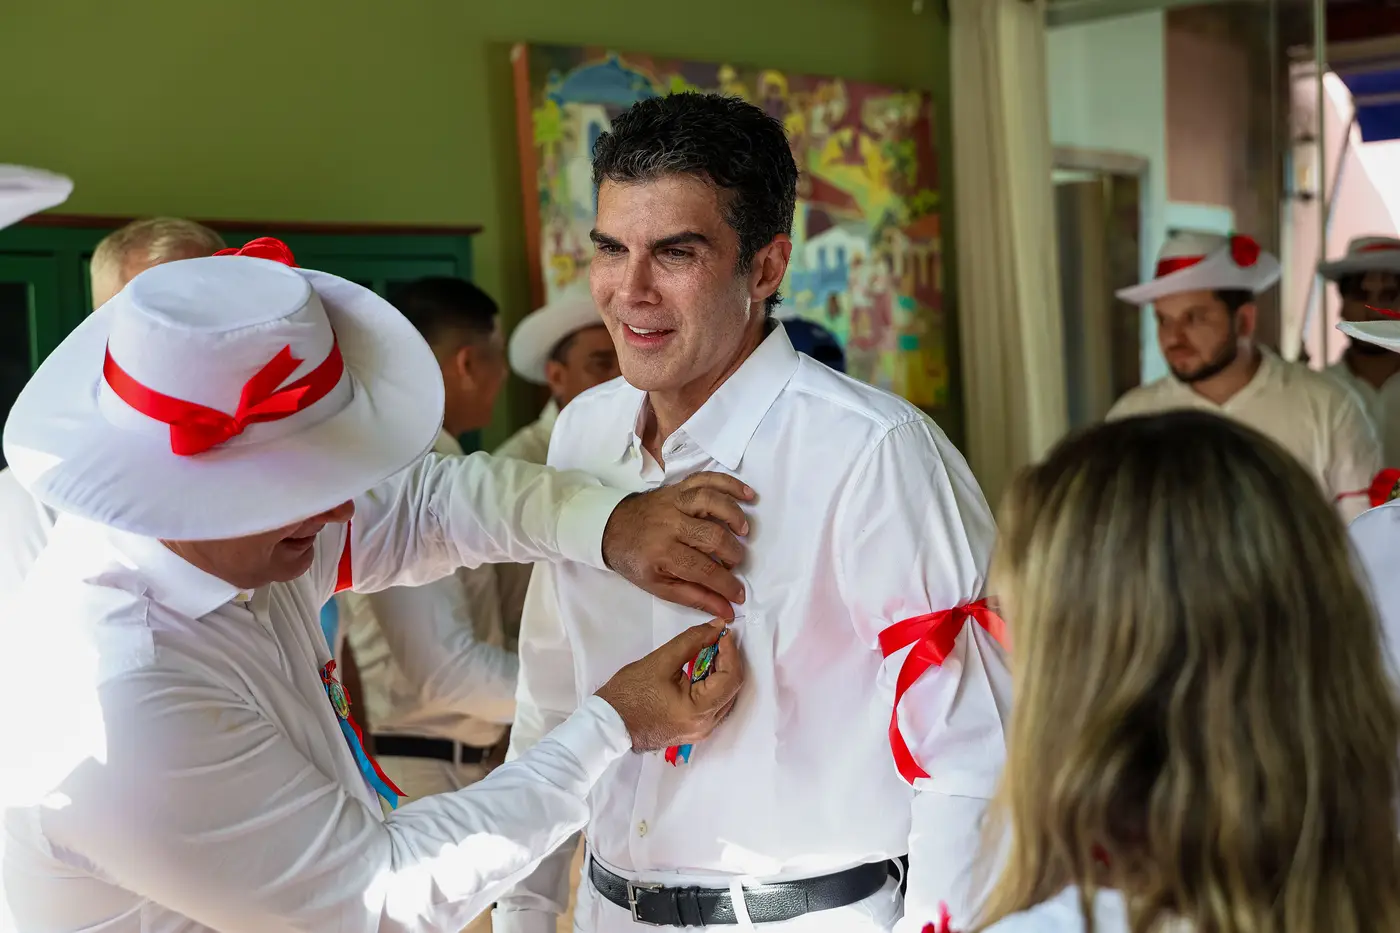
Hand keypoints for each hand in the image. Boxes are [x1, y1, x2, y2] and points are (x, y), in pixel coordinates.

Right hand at [595, 620, 743, 751]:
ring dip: (721, 672)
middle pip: (731, 689)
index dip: (730, 652)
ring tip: (709, 651)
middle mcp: (705, 726)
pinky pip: (713, 705)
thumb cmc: (630, 693)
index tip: (723, 633)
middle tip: (717, 638)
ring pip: (725, 698)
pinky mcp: (693, 731)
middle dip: (727, 660)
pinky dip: (712, 685)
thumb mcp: (661, 661)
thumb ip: (693, 641)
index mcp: (699, 711)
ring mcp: (700, 732)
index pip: (730, 678)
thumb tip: (717, 628)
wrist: (608, 724)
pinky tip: (702, 669)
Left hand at [601, 472, 753, 619]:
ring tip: (744, 532)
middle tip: (735, 563)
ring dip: (734, 516)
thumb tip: (727, 611)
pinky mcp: (678, 487)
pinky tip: (748, 495)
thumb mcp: (659, 586)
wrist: (611, 527)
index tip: (739, 595)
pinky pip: (707, 479)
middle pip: (712, 536)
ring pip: (711, 501)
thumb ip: (695, 597)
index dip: (726, 585)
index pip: (703, 570)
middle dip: (732, 554)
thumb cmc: (636, 560)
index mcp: (661, 553)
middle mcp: (669, 524)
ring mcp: (674, 501)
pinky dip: (730, 484)